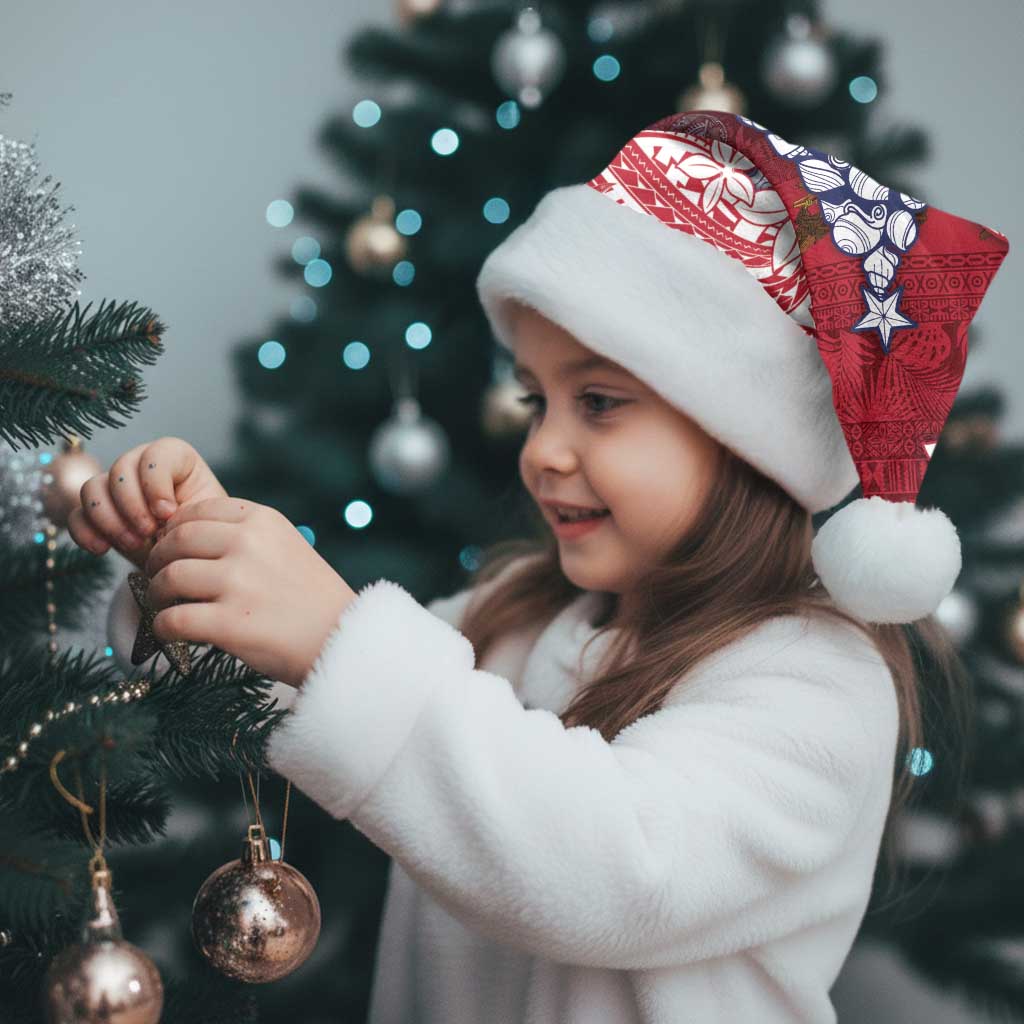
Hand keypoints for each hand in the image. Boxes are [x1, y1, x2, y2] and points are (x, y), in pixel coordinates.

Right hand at [67, 437, 227, 570]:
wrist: (189, 560)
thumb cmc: (203, 534)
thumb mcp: (206, 519)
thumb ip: (189, 510)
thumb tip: (163, 516)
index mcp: (176, 459)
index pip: (156, 454)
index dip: (156, 483)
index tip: (168, 513)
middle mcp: (141, 466)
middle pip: (120, 469)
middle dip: (132, 505)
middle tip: (148, 533)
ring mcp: (115, 488)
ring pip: (92, 488)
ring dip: (109, 520)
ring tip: (133, 544)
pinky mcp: (97, 514)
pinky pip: (76, 515)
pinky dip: (85, 532)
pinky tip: (102, 549)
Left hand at [142, 496, 357, 687]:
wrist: (342, 639)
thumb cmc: (313, 598)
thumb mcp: (287, 546)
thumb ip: (245, 536)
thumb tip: (185, 537)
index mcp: (263, 520)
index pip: (197, 511)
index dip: (174, 530)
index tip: (172, 548)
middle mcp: (248, 544)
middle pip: (176, 541)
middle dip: (158, 560)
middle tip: (158, 577)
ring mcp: (238, 583)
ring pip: (169, 578)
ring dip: (157, 594)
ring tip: (165, 605)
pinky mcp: (229, 623)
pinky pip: (172, 620)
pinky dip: (163, 628)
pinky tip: (170, 632)